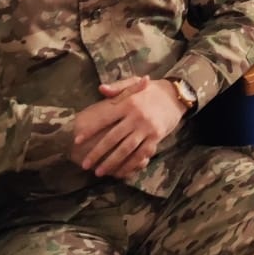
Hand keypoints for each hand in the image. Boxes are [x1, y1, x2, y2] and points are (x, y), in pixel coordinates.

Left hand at [71, 75, 187, 179]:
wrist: (176, 95)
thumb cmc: (152, 89)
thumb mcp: (134, 82)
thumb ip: (117, 87)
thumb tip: (100, 89)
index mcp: (129, 103)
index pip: (105, 118)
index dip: (91, 130)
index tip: (77, 140)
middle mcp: (137, 116)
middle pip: (113, 138)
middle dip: (98, 152)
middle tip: (85, 164)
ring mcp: (147, 128)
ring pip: (126, 149)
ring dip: (112, 162)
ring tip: (99, 172)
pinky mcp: (156, 137)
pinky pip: (141, 154)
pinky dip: (130, 165)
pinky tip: (120, 172)